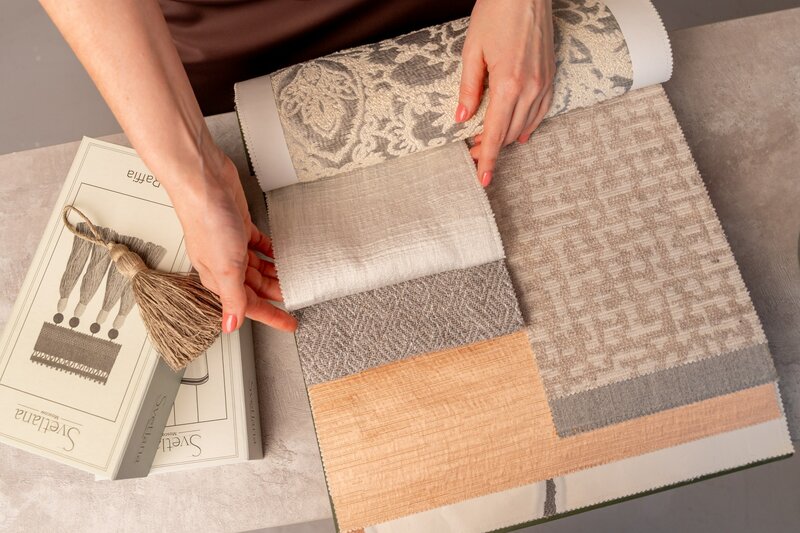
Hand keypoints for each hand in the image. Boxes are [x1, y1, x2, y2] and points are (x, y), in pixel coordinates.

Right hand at [173, 146, 296, 333]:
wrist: (204, 181)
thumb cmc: (207, 219)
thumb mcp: (226, 267)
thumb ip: (232, 297)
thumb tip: (231, 325)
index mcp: (218, 278)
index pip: (248, 306)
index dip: (270, 316)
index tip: (289, 324)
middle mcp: (224, 264)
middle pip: (255, 288)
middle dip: (275, 295)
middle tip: (297, 298)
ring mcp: (232, 245)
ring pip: (258, 268)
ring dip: (275, 274)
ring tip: (292, 278)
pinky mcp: (240, 226)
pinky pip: (259, 245)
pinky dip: (270, 252)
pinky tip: (280, 254)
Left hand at [455, 0, 555, 185]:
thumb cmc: (496, 14)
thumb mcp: (472, 51)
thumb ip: (468, 88)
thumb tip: (462, 118)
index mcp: (508, 84)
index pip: (495, 133)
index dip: (487, 159)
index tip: (482, 179)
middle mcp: (530, 88)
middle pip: (510, 133)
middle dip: (491, 148)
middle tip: (473, 153)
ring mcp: (543, 83)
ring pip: (525, 125)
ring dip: (507, 138)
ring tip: (489, 143)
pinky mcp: (550, 76)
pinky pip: (541, 111)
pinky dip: (529, 125)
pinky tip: (520, 133)